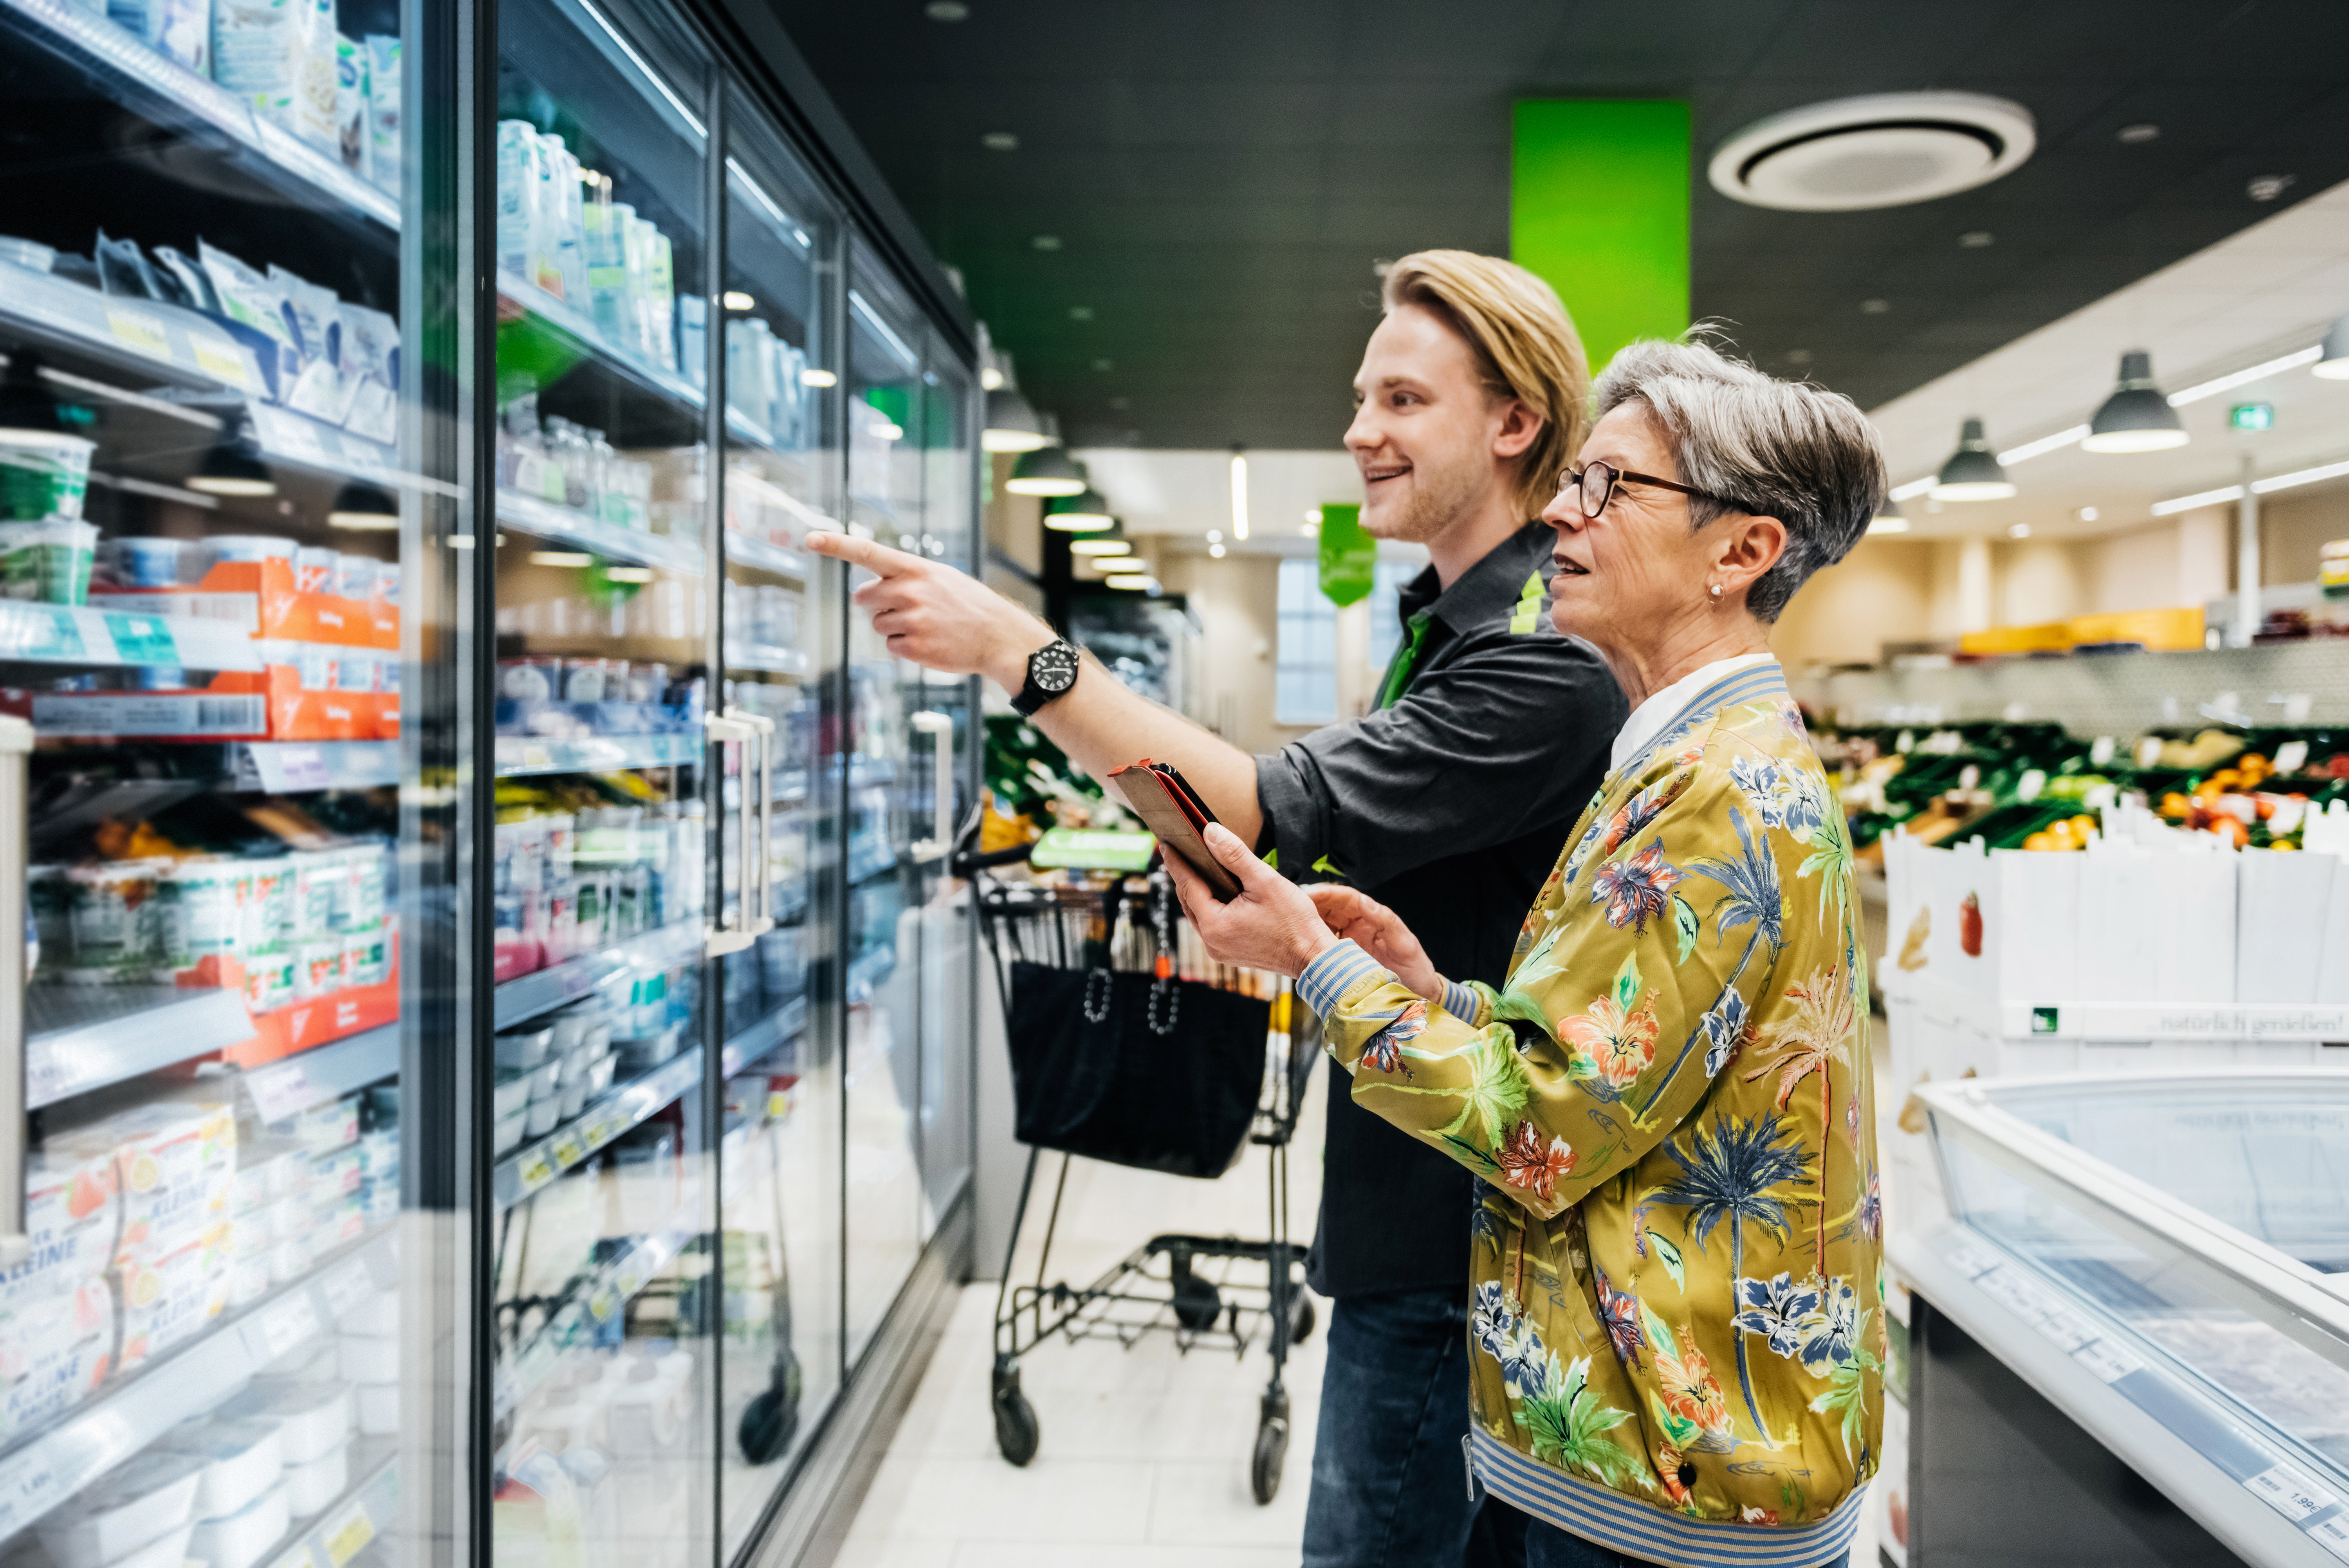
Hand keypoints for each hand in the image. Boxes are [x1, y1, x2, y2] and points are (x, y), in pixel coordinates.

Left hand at [806, 531, 1056, 689]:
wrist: (998, 636)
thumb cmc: (967, 604)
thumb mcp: (939, 577)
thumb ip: (903, 578)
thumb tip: (863, 594)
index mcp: (914, 568)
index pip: (867, 552)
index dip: (835, 545)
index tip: (809, 539)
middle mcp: (909, 591)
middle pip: (864, 599)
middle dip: (878, 604)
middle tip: (908, 607)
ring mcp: (911, 620)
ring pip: (879, 625)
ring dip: (896, 627)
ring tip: (928, 625)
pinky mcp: (913, 647)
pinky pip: (891, 646)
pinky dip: (906, 647)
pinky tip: (931, 641)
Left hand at [1161, 823, 1339, 978]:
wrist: (1313, 957)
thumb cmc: (1294, 922)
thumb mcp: (1265, 881)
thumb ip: (1235, 855)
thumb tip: (1210, 832)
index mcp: (1215, 925)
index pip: (1188, 886)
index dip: (1177, 863)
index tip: (1166, 844)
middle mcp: (1211, 942)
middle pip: (1188, 901)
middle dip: (1184, 876)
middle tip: (1179, 852)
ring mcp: (1219, 950)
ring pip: (1198, 914)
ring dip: (1197, 891)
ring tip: (1196, 867)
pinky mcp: (1229, 953)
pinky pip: (1210, 924)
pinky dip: (1209, 906)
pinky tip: (1217, 891)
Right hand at [1305, 885, 1440, 1000]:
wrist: (1417, 996)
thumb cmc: (1416, 969)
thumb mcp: (1405, 944)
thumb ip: (1386, 922)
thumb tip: (1365, 902)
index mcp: (1372, 918)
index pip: (1346, 898)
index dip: (1327, 894)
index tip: (1310, 894)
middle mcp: (1358, 927)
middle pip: (1329, 909)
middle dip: (1311, 906)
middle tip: (1293, 909)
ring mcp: (1349, 943)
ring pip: (1323, 926)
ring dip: (1308, 924)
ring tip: (1292, 926)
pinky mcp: (1343, 960)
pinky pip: (1324, 948)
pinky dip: (1312, 946)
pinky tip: (1301, 948)